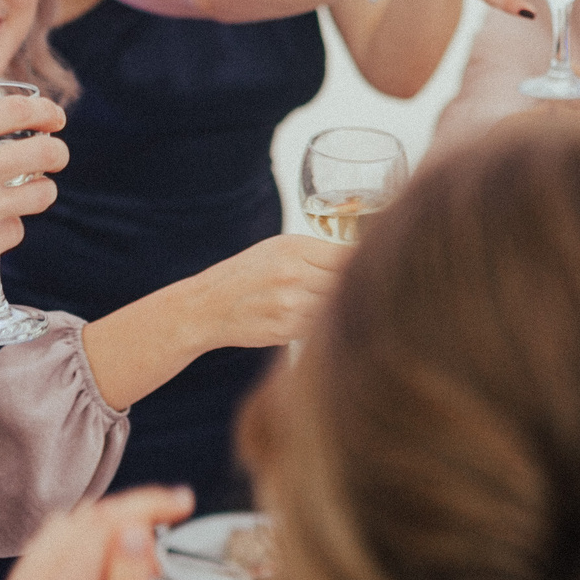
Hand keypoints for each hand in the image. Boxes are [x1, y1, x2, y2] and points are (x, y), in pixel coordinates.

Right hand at [0, 93, 67, 345]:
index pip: (21, 112)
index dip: (47, 113)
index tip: (54, 118)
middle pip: (47, 153)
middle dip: (57, 152)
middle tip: (54, 156)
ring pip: (41, 195)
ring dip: (37, 191)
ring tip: (25, 191)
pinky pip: (15, 231)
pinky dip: (6, 226)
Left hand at [0, 487, 193, 579]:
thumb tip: (136, 533)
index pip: (107, 520)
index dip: (150, 504)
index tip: (180, 504)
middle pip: (80, 520)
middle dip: (126, 518)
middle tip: (163, 549)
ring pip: (57, 536)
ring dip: (98, 534)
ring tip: (135, 568)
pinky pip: (39, 562)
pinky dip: (73, 555)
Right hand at [187, 234, 349, 351]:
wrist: (208, 306)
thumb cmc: (247, 274)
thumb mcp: (278, 249)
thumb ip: (317, 252)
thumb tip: (361, 259)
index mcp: (295, 248)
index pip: (349, 255)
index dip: (364, 263)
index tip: (370, 267)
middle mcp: (294, 274)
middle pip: (348, 282)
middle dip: (355, 286)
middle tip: (360, 289)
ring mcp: (291, 305)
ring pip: (336, 306)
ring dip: (338, 307)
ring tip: (331, 304)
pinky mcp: (288, 330)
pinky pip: (320, 326)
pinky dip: (321, 323)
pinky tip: (310, 317)